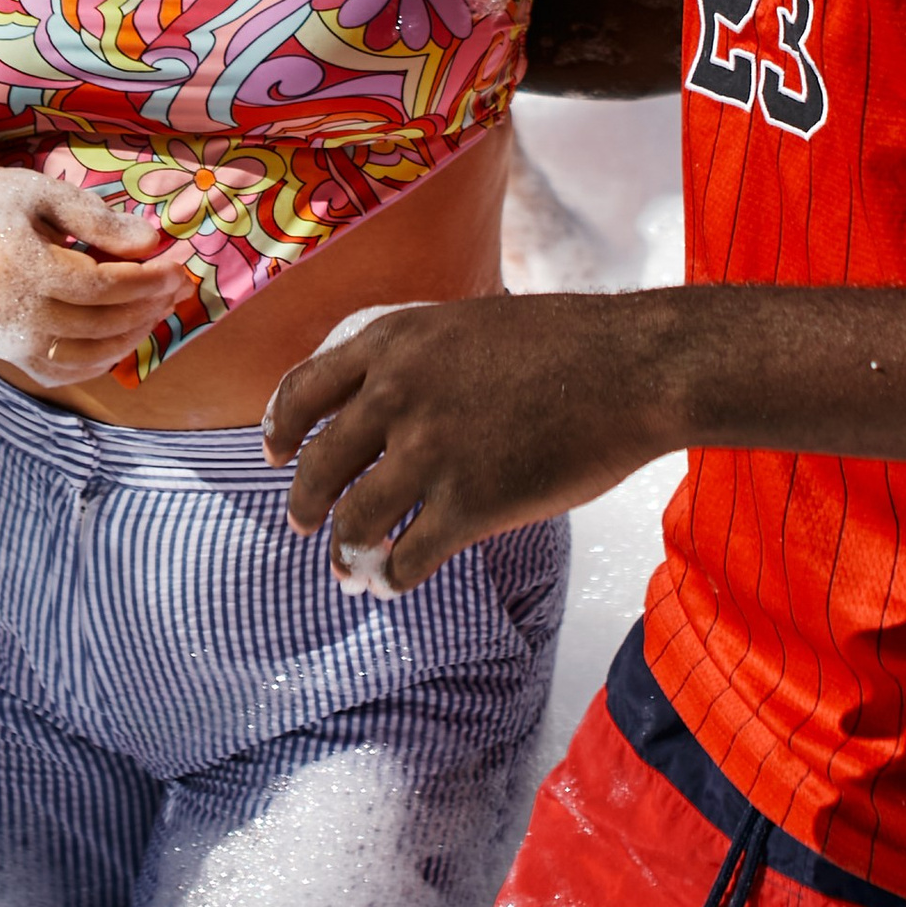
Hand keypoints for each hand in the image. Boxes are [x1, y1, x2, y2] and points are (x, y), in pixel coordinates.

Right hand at [0, 160, 191, 387]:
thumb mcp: (43, 192)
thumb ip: (96, 218)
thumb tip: (150, 243)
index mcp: (19, 265)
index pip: (100, 286)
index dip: (146, 280)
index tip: (177, 266)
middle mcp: (11, 313)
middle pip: (99, 322)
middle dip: (147, 306)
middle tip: (177, 287)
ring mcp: (7, 343)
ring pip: (86, 355)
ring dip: (132, 336)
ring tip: (158, 310)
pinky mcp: (7, 356)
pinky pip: (62, 371)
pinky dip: (100, 360)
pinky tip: (124, 336)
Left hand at [264, 292, 684, 590]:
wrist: (633, 368)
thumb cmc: (565, 344)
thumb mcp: (468, 324)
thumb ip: (416, 358)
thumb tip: (380, 402)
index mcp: (394, 344)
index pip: (303, 390)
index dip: (279, 428)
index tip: (272, 454)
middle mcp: (398, 394)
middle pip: (317, 466)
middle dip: (303, 505)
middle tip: (303, 524)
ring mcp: (431, 451)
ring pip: (353, 521)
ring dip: (343, 554)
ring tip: (347, 570)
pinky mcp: (470, 504)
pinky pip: (406, 558)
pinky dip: (390, 578)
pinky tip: (393, 582)